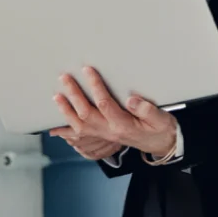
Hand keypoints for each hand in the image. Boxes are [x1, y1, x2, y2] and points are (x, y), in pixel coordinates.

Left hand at [51, 67, 177, 158]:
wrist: (161, 145)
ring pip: (79, 126)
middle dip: (74, 95)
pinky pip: (80, 135)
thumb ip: (147, 110)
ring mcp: (104, 135)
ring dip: (66, 111)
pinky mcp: (102, 136)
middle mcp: (110, 131)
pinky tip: (56, 126)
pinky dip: (66, 130)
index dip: (95, 86)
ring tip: (57, 96)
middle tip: (65, 78)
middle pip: (86, 114)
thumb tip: (131, 99)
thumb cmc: (160, 130)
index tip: (88, 71)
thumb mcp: (161, 120)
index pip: (105, 104)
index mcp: (123, 125)